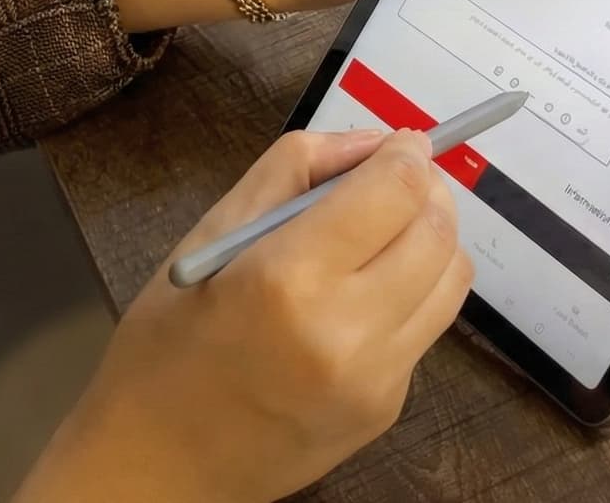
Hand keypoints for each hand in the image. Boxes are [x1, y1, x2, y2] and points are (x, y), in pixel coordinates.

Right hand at [15, 129, 473, 502]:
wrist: (159, 465)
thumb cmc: (166, 345)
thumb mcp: (208, 236)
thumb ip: (293, 170)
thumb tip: (372, 144)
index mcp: (287, 278)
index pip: (395, 191)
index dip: (407, 155)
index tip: (400, 144)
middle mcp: (345, 331)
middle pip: (437, 232)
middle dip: (427, 192)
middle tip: (396, 181)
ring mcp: (374, 378)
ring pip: (450, 281)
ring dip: (432, 241)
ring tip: (385, 233)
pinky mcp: (386, 410)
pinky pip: (426, 329)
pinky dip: (410, 295)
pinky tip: (361, 296)